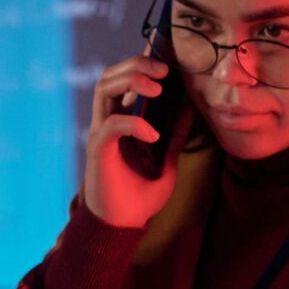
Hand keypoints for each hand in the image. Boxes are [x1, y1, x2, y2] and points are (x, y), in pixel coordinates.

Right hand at [81, 54, 185, 229]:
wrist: (122, 226)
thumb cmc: (139, 197)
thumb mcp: (167, 162)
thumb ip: (176, 136)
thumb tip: (190, 108)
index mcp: (120, 121)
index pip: (124, 80)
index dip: (142, 64)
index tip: (168, 62)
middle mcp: (106, 122)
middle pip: (110, 75)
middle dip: (136, 65)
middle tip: (164, 73)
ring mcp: (100, 133)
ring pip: (104, 88)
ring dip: (131, 81)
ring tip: (157, 89)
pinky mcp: (98, 150)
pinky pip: (111, 124)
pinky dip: (134, 123)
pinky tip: (153, 136)